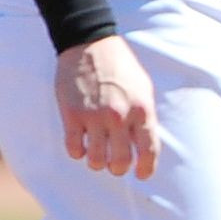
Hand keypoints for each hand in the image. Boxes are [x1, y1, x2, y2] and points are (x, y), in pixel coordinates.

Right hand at [55, 36, 158, 179]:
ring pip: (95, 160)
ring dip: (97, 162)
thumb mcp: (143, 89)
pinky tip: (81, 145)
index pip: (148, 150)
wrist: (89, 45)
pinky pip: (74, 148)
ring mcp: (94, 117)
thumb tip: (144, 145)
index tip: (142, 174)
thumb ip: (144, 117)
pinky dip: (78, 152)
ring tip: (97, 156)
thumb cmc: (121, 67)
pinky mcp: (71, 115)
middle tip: (115, 165)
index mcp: (142, 110)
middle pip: (119, 161)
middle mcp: (119, 116)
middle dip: (118, 168)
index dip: (146, 168)